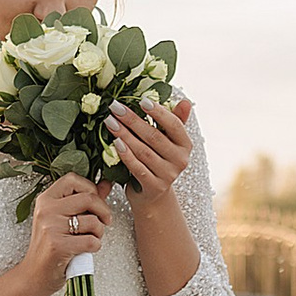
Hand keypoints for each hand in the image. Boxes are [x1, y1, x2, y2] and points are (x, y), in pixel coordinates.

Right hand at [24, 172, 113, 280]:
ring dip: (99, 232)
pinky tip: (86, 250)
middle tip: (104, 221)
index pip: (73, 179)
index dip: (90, 188)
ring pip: (93, 221)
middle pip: (88, 198)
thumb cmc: (50, 247)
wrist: (34, 275)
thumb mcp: (63, 219)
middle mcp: (46, 210)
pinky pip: (91, 241)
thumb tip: (106, 184)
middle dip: (103, 211)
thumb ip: (85, 200)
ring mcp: (51, 227)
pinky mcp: (58, 246)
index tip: (95, 202)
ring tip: (91, 238)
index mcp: (46, 199)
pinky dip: (95, 246)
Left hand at [109, 94, 193, 210]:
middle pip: (154, 137)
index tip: (141, 100)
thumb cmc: (158, 161)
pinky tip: (114, 142)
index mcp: (185, 145)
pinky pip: (137, 168)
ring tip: (110, 122)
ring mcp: (168, 175)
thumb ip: (174, 121)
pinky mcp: (154, 187)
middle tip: (115, 108)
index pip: (174, 125)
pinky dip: (125, 154)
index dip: (158, 112)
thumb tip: (186, 101)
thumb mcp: (168, 141)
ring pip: (143, 151)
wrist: (152, 194)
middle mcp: (180, 160)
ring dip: (124, 135)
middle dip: (133, 120)